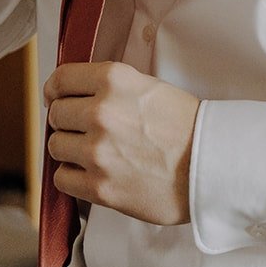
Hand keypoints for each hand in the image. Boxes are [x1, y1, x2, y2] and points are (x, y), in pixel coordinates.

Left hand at [44, 61, 198, 224]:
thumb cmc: (185, 127)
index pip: (61, 79)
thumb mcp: (148, 86)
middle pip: (56, 114)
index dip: (55, 90)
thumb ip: (110, 87)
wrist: (210, 166)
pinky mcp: (99, 186)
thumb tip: (74, 95)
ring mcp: (98, 151)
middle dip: (66, 121)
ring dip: (69, 149)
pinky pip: (62, 178)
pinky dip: (73, 176)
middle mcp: (101, 112)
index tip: (57, 98)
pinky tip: (91, 173)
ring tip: (92, 152)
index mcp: (114, 80)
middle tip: (83, 129)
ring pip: (55, 145)